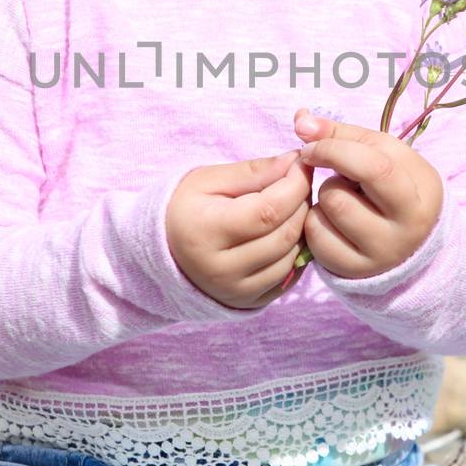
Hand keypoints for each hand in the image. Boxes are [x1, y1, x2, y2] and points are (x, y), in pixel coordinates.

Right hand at [166, 150, 313, 310]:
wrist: (163, 251)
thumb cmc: (187, 207)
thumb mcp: (210, 180)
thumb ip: (253, 171)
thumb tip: (294, 162)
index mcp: (206, 232)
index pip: (268, 211)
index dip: (294, 185)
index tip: (301, 165)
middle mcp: (220, 270)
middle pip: (284, 235)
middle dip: (301, 204)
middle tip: (297, 183)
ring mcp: (235, 291)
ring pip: (292, 257)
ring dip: (302, 228)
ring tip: (290, 206)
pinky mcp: (247, 303)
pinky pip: (289, 277)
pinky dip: (296, 252)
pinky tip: (285, 232)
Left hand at [293, 108, 442, 280]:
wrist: (409, 238)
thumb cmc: (392, 184)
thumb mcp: (382, 153)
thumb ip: (342, 133)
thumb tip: (301, 120)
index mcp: (420, 197)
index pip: (373, 168)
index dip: (333, 150)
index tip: (311, 143)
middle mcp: (405, 233)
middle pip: (339, 196)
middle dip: (328, 177)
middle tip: (332, 171)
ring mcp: (379, 257)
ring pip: (326, 215)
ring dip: (324, 197)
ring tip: (343, 197)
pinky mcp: (353, 270)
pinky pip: (316, 237)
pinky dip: (316, 221)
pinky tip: (333, 220)